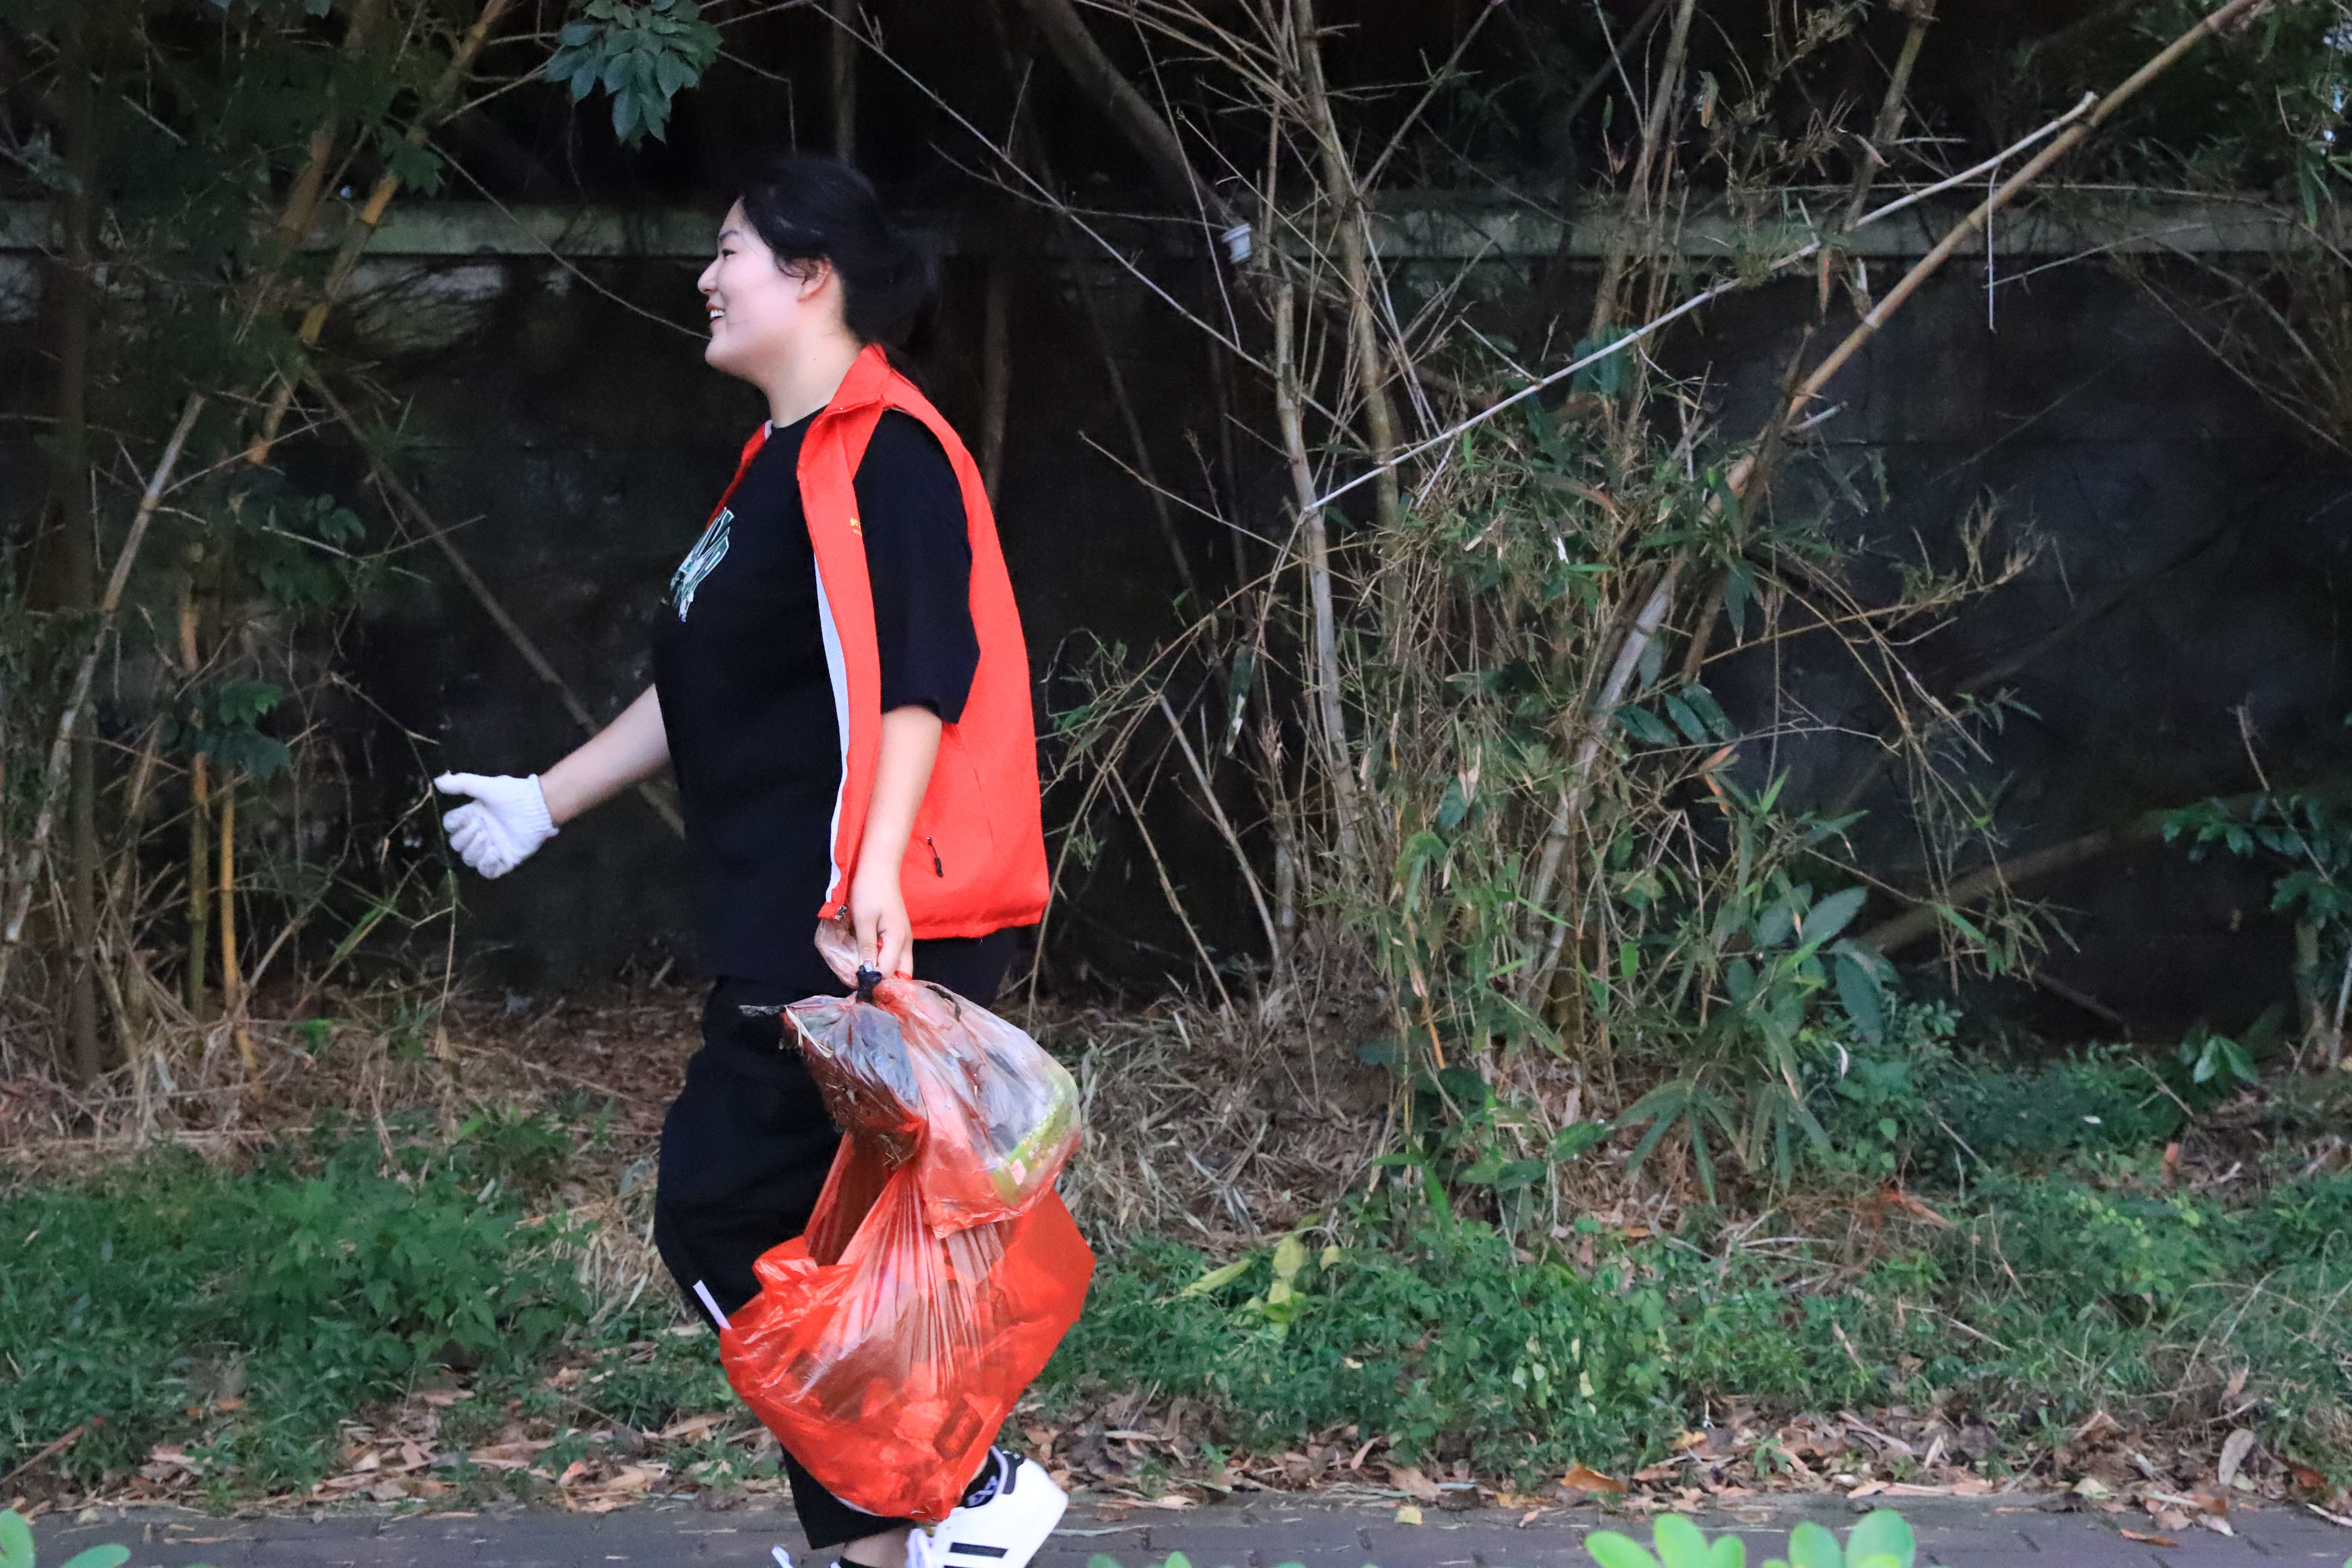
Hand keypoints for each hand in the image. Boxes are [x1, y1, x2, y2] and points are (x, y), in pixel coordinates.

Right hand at [435, 772, 556, 877]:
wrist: (538, 807)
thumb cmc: (513, 794)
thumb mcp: (485, 786)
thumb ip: (461, 783)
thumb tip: (437, 781)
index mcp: (472, 816)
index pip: (450, 827)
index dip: (455, 825)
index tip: (468, 817)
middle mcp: (479, 833)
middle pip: (457, 845)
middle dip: (466, 837)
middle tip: (482, 827)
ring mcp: (491, 848)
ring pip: (469, 860)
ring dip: (475, 850)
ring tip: (490, 838)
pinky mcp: (505, 860)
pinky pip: (488, 872)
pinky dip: (487, 865)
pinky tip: (495, 851)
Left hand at [848, 857, 912, 979]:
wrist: (879, 869)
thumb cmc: (869, 892)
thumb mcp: (863, 920)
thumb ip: (866, 947)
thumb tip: (867, 972)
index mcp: (898, 940)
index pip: (888, 972)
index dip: (872, 979)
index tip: (856, 981)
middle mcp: (906, 942)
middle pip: (902, 974)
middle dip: (885, 982)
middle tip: (864, 982)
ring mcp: (904, 938)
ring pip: (899, 965)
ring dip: (884, 972)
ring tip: (864, 972)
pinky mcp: (899, 933)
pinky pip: (895, 955)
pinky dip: (884, 961)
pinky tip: (869, 958)